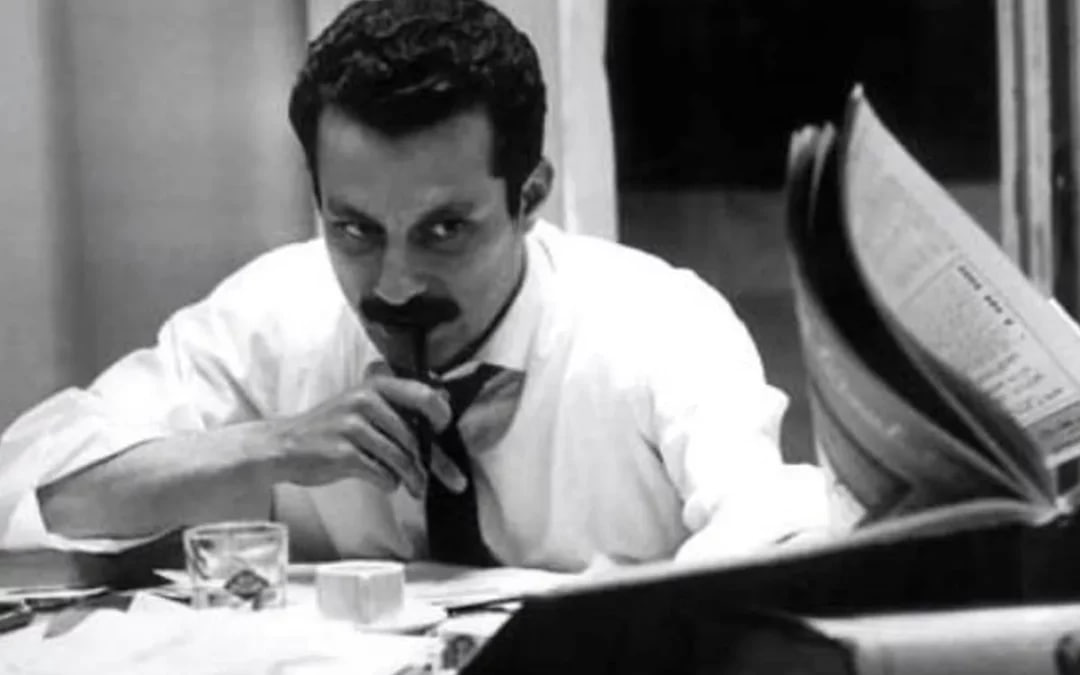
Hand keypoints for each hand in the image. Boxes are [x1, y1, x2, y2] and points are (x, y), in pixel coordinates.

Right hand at [263, 374, 451, 496]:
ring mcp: (353, 426)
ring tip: (415, 487)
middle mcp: (365, 400)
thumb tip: (443, 402)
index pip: (424, 396)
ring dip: (412, 478)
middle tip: (451, 478)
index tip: (444, 433)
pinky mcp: (343, 453)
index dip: (442, 416)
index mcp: (375, 385)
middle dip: (433, 462)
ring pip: (400, 458)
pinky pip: (382, 473)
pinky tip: (387, 483)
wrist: (284, 445)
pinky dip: (389, 483)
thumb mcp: (363, 404)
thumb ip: (398, 405)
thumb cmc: (332, 427)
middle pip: (413, 436)